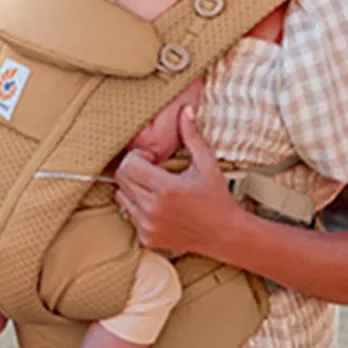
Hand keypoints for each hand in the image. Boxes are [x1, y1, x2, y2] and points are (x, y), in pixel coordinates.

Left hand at [114, 106, 238, 254]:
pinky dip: (138, 207)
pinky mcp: (147, 238)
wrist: (226, 234)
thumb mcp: (206, 164)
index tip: (153, 160)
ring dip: (133, 188)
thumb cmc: (217, 198)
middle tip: (153, 171)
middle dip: (133, 169)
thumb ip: (191, 136)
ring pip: (121, 197)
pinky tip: (158, 206)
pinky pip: (129, 215)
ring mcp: (148, 226)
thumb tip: (186, 110)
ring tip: (155, 188)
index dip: (138, 157)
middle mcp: (153, 209)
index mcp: (166, 189)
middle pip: (121, 179)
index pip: (128, 165)